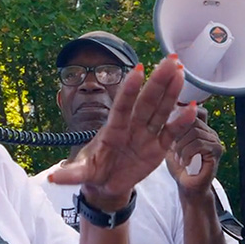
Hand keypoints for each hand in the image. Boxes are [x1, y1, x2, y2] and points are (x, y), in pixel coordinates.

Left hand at [49, 56, 197, 209]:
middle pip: (146, 101)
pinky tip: (192, 107)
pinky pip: (170, 132)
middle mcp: (131, 126)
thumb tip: (52, 178)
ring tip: (181, 72)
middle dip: (158, 81)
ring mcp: (145, 134)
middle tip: (170, 59)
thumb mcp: (82, 173)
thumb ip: (71, 175)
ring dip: (171, 92)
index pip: (122, 106)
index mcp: (113, 129)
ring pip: (160, 110)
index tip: (137, 70)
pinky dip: (181, 122)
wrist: (107, 184)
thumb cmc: (94, 171)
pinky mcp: (158, 147)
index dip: (129, 90)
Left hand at [165, 105, 222, 197]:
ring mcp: (215, 140)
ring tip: (179, 159)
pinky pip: (198, 143)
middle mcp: (210, 131)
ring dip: (181, 147)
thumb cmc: (179, 167)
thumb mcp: (171, 144)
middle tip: (174, 149)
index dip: (182, 114)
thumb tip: (169, 108)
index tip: (171, 126)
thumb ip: (172, 127)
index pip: (195, 110)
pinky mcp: (216, 151)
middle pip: (192, 118)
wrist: (188, 188)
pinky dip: (187, 154)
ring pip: (194, 131)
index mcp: (200, 128)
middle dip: (177, 134)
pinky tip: (184, 163)